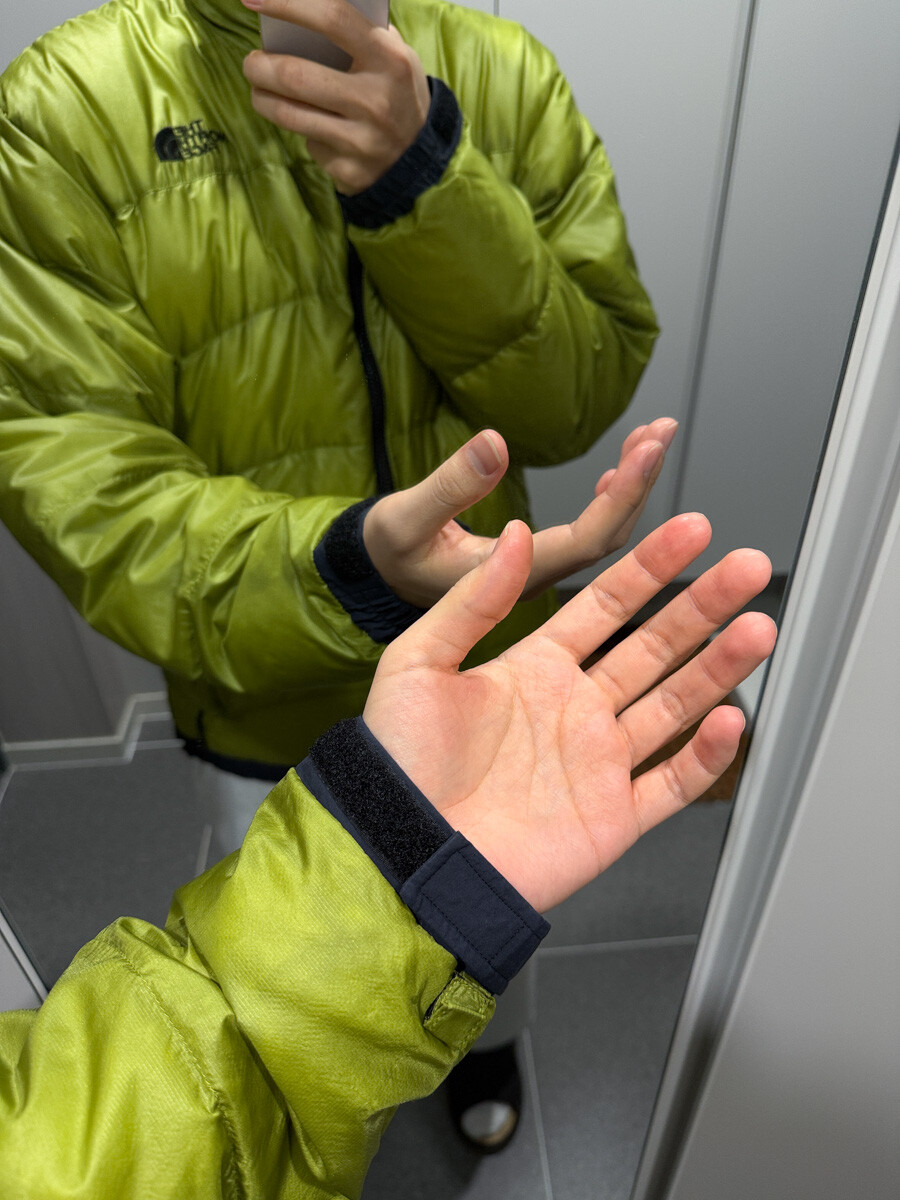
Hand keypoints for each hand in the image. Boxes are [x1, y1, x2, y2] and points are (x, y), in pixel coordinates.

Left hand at [241, 0, 430, 193]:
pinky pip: (310, 143)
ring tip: (258, 88)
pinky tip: (309, 125)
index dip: (288, 4)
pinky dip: (303, 131)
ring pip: (289, 114)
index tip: (254, 0)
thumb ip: (361, 32)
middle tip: (251, 62)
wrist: (420, 160)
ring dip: (261, 97)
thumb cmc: (397, 94)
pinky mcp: (348, 170)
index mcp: (390, 60)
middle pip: (296, 75)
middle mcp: (375, 101)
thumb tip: (301, 12)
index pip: (333, 19)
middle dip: (259, 66)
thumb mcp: (396, 57)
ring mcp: (361, 141)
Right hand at [363, 418, 678, 607]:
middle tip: (662, 430)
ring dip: (632, 485)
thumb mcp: (404, 519)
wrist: (378, 579)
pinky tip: (621, 469)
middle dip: (640, 482)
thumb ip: (448, 487)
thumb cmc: (388, 554)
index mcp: (513, 579)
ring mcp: (539, 570)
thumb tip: (495, 443)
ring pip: (602, 534)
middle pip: (608, 537)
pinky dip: (610, 496)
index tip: (647, 449)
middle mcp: (536, 578)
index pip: (587, 540)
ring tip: (652, 436)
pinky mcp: (535, 558)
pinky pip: (587, 532)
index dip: (623, 496)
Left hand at [364, 513, 776, 912]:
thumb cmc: (398, 763)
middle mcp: (574, 710)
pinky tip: (732, 720)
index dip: (649, 568)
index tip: (689, 530)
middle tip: (746, 567)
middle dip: (702, 606)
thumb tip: (517, 535)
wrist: (402, 854)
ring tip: (758, 628)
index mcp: (534, 669)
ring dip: (719, 668)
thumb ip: (473, 601)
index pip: (605, 607)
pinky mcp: (611, 818)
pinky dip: (705, 756)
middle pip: (654, 648)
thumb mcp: (419, 663)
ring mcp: (597, 763)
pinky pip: (671, 782)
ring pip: (675, 705)